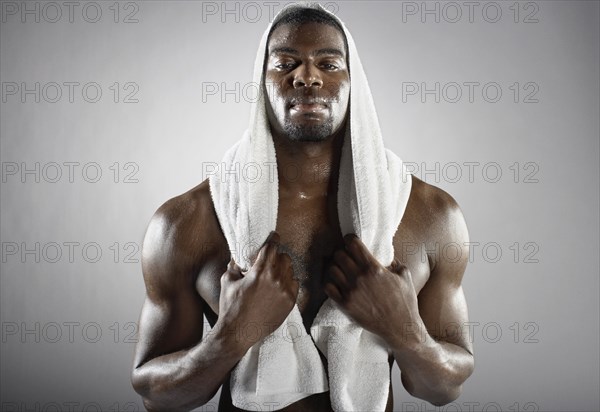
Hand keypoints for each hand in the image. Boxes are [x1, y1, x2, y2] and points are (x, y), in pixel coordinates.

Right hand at [215, 231, 298, 351]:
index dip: (273, 239)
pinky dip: (288, 282)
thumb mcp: (227, 281)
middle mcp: (275, 279)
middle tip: (270, 260)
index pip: (272, 247)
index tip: (274, 236)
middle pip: (284, 257)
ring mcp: (285, 292)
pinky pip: (295, 284)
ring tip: (273, 274)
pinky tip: (279, 286)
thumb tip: (238, 256)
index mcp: (260, 272)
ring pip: (291, 270)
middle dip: (277, 256)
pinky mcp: (290, 303)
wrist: (238, 333)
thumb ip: (234, 265)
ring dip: (283, 269)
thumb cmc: (231, 307)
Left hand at [324, 234, 423, 346]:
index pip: (353, 244)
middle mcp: (359, 278)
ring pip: (332, 269)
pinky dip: (330, 283)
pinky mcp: (345, 305)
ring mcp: (350, 292)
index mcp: (373, 268)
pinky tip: (337, 284)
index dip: (350, 239)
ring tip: (341, 270)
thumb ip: (394, 263)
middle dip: (342, 253)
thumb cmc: (405, 302)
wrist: (400, 328)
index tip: (350, 241)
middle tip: (346, 257)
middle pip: (339, 255)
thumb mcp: (405, 276)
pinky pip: (328, 287)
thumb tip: (386, 258)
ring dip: (336, 267)